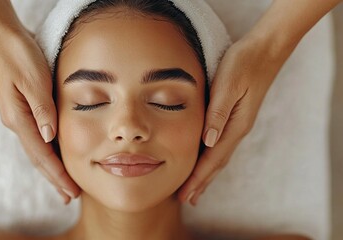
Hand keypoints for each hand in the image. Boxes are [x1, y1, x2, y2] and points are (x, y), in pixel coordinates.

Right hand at [0, 27, 80, 203]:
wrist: (3, 37)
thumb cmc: (19, 55)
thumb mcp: (34, 79)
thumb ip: (42, 109)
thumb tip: (50, 138)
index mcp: (18, 118)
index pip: (41, 154)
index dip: (57, 174)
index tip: (71, 190)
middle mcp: (16, 121)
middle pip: (37, 158)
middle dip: (54, 178)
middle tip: (69, 197)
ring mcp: (18, 116)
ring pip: (37, 150)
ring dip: (51, 168)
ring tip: (63, 185)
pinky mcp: (23, 109)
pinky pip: (38, 137)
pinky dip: (48, 152)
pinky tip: (55, 156)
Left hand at [178, 34, 295, 205]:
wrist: (265, 50)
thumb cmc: (243, 63)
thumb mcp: (228, 85)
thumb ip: (218, 113)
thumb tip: (208, 141)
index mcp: (234, 125)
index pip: (212, 159)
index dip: (198, 178)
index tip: (185, 195)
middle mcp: (237, 129)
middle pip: (216, 163)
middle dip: (201, 182)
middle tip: (187, 199)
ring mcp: (238, 124)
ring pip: (219, 156)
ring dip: (207, 174)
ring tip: (196, 188)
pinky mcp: (236, 117)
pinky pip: (221, 145)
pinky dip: (211, 158)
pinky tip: (207, 160)